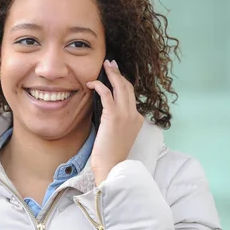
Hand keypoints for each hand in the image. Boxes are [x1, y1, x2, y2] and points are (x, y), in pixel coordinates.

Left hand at [87, 60, 142, 184]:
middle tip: (110, 63)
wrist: (111, 166)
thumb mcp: (117, 134)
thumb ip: (115, 120)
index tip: (115, 74)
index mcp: (137, 119)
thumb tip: (103, 108)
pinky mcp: (113, 116)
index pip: (131, 95)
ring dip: (112, 74)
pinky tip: (92, 83)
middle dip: (119, 72)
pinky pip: (107, 94)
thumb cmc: (110, 154)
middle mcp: (134, 114)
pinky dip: (100, 85)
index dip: (122, 83)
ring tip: (104, 66)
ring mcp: (126, 114)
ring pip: (121, 86)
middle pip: (128, 87)